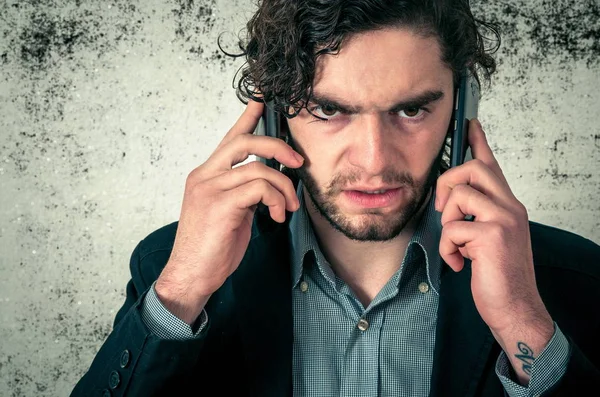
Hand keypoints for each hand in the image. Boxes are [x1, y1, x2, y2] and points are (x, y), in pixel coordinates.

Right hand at [155, 100, 303, 323]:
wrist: (191, 276)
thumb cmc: (212, 247)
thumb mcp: (231, 213)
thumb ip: (244, 193)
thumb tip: (271, 184)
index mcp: (206, 176)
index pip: (229, 138)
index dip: (247, 117)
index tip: (262, 99)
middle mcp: (204, 176)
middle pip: (244, 142)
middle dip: (277, 146)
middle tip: (299, 162)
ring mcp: (209, 188)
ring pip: (258, 168)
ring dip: (284, 188)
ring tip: (288, 208)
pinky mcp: (219, 204)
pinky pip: (259, 188)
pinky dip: (277, 200)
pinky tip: (278, 216)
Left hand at [435, 119, 552, 382]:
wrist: (515, 308)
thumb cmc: (498, 275)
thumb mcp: (486, 239)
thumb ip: (475, 216)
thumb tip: (450, 200)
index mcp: (508, 205)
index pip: (492, 165)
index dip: (478, 142)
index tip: (468, 123)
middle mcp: (510, 207)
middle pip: (473, 168)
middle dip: (447, 182)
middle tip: (443, 210)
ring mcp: (504, 219)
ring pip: (459, 195)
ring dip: (446, 224)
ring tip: (455, 246)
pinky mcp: (493, 236)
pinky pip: (452, 228)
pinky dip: (447, 249)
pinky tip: (460, 263)